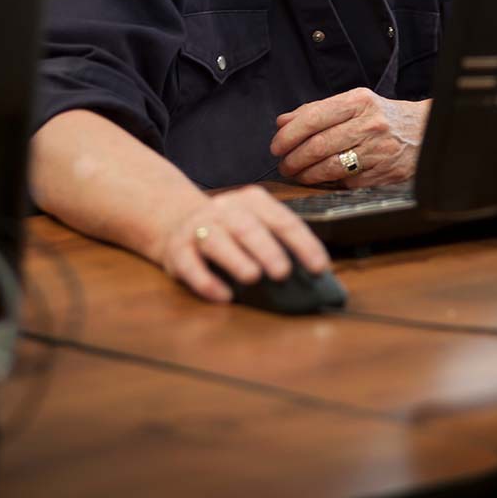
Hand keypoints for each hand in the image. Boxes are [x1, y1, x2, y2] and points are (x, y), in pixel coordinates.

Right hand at [156, 185, 329, 302]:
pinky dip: (206, 281)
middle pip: (247, 227)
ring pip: (215, 240)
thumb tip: (313, 276)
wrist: (176, 220)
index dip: (303, 243)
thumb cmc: (231, 229)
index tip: (320, 267)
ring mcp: (198, 227)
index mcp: (252, 201)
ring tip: (253, 277)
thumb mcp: (255, 224)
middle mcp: (224, 210)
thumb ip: (279, 242)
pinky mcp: (176, 250)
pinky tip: (224, 296)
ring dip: (235, 259)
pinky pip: (189, 264)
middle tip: (284, 272)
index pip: (282, 220)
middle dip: (267, 249)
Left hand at [271, 88, 429, 187]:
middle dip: (293, 159)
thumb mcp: (353, 103)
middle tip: (284, 164)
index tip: (276, 145)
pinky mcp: (383, 174)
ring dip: (306, 175)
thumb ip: (317, 110)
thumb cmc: (382, 116)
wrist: (426, 131)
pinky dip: (328, 183)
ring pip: (330, 167)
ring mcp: (377, 151)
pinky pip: (346, 182)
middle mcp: (369, 124)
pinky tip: (321, 181)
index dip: (289, 135)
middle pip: (318, 145)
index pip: (313, 117)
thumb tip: (282, 122)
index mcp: (358, 101)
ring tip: (297, 174)